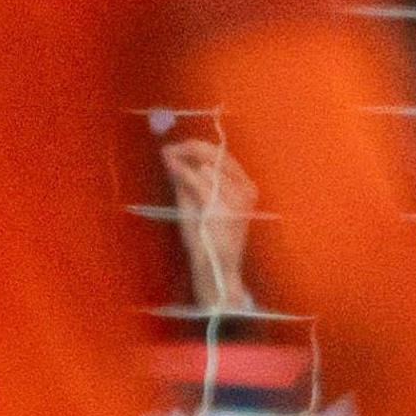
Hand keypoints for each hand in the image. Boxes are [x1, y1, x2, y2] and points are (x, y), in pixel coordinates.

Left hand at [162, 136, 259, 314]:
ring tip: (169, 156)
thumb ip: (189, 181)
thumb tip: (172, 155)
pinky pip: (200, 183)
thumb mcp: (198, 205)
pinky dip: (184, 172)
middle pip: (219, 157)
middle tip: (170, 148)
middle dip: (192, 148)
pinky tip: (172, 165)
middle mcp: (247, 191)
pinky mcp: (223, 208)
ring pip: (207, 168)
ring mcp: (237, 200)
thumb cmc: (208, 240)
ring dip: (185, 160)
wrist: (215, 269)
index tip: (179, 146)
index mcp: (246, 189)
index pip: (225, 158)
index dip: (200, 148)